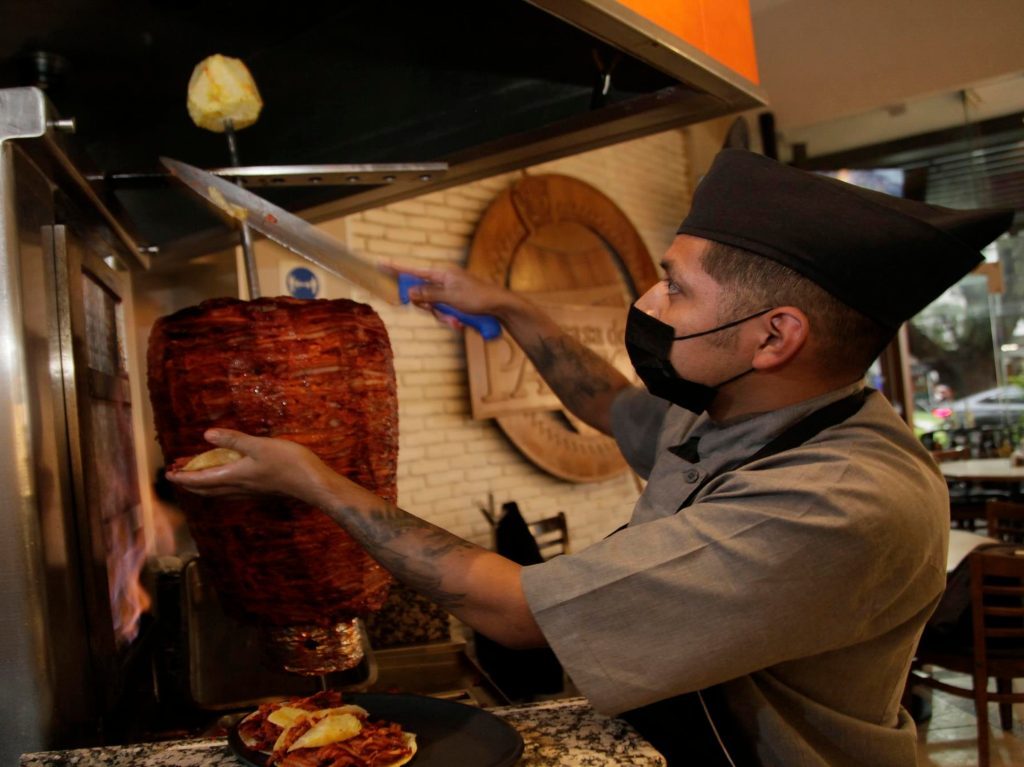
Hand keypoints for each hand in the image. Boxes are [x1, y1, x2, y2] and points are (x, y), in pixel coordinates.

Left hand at [166, 428, 326, 501]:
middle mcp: (238, 488)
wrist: (312, 484)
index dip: (183, 478)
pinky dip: (220, 485)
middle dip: (190, 483)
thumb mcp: (259, 446)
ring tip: (198, 477)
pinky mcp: (261, 491)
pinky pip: (231, 491)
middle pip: (207, 490)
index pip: (200, 480)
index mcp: (234, 476)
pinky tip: (228, 479)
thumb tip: (207, 435)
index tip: (169, 474)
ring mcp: (250, 492)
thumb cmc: (288, 463)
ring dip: (204, 486)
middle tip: (179, 475)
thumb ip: (233, 440)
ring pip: (219, 492)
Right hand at [382, 263, 513, 328]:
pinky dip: (450, 320)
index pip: (412, 270)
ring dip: (443, 318)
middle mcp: (443, 280)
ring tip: (457, 322)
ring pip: (433, 307)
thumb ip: (428, 294)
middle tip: (439, 313)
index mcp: (441, 273)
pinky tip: (461, 323)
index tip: (378, 263)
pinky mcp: (454, 302)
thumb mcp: (450, 297)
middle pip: (421, 294)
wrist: (500, 307)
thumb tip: (409, 292)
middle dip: (429, 309)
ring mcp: (449, 291)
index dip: (395, 268)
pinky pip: (444, 312)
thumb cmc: (478, 298)